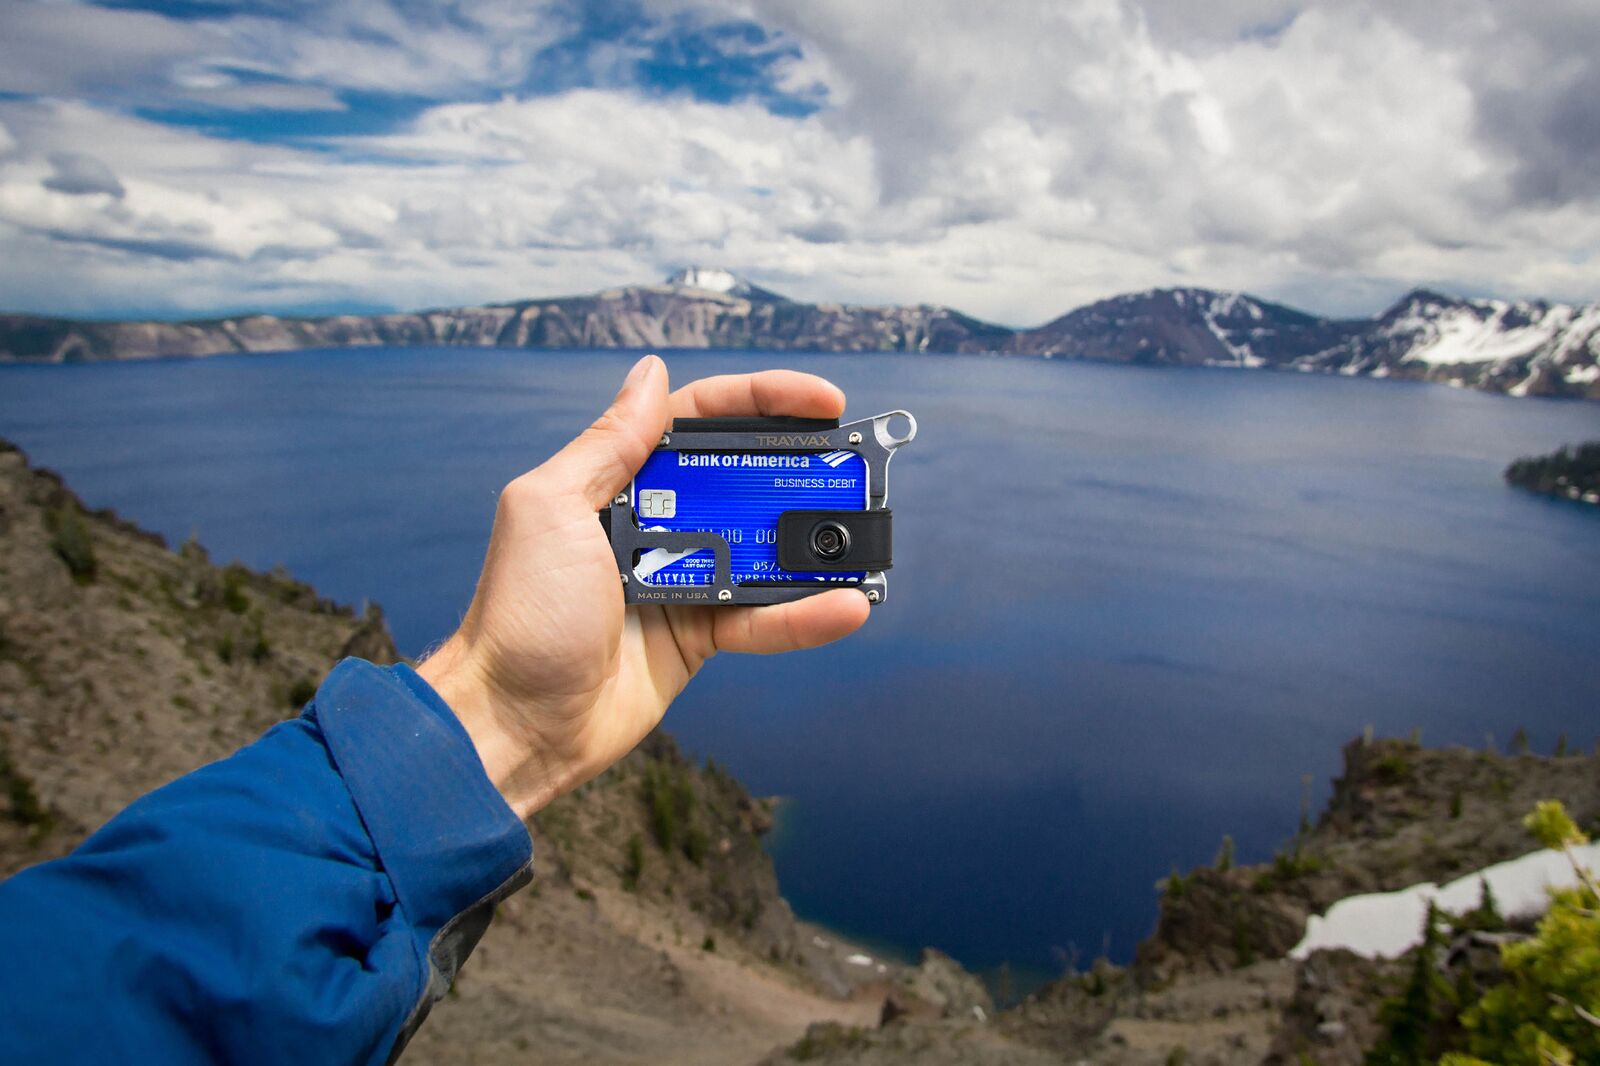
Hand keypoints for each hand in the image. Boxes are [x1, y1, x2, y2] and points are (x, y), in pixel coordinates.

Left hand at [417, 355, 871, 818]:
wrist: (512, 722)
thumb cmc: (519, 613)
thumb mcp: (550, 507)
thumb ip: (608, 443)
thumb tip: (650, 373)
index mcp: (614, 482)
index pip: (699, 422)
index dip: (761, 402)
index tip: (822, 401)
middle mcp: (653, 524)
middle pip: (743, 480)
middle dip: (803, 468)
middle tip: (858, 464)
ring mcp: (682, 581)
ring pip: (764, 551)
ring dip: (815, 544)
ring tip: (864, 533)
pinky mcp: (700, 638)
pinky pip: (763, 621)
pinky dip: (805, 616)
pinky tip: (844, 606)